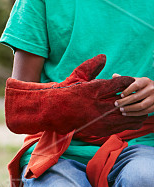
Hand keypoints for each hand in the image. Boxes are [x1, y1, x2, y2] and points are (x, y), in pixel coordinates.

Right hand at [4, 54, 144, 135]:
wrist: (49, 112)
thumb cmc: (62, 92)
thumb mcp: (75, 77)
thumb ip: (90, 67)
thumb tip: (103, 57)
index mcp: (91, 90)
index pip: (117, 84)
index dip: (126, 81)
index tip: (129, 80)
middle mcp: (95, 106)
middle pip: (125, 102)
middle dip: (133, 98)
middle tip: (138, 94)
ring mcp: (97, 119)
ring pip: (124, 117)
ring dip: (133, 112)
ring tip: (138, 108)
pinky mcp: (97, 130)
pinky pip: (118, 127)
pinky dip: (126, 123)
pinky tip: (129, 119)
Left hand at [114, 74, 153, 115]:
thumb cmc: (142, 85)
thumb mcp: (136, 80)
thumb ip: (126, 80)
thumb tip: (114, 75)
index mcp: (145, 81)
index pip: (135, 86)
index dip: (127, 91)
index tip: (120, 95)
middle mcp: (151, 89)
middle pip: (137, 97)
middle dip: (125, 101)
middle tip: (116, 104)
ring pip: (141, 106)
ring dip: (129, 109)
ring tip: (121, 110)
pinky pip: (145, 111)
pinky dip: (135, 114)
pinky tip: (127, 113)